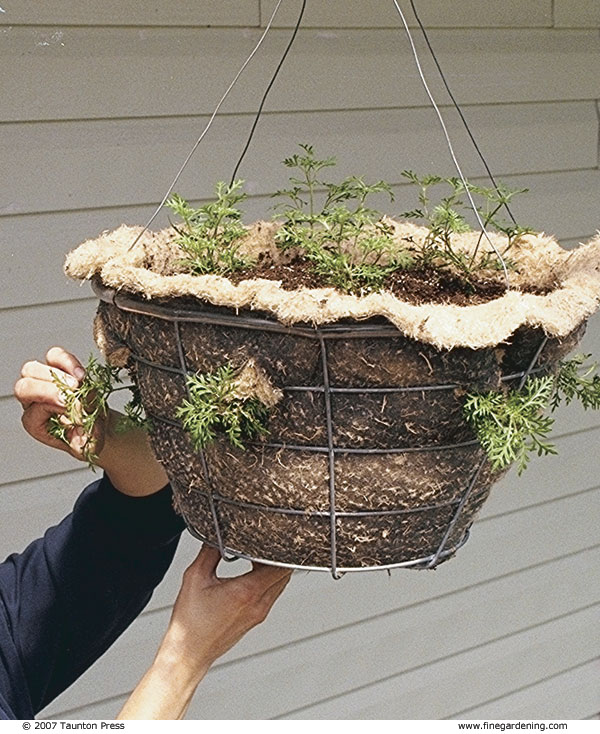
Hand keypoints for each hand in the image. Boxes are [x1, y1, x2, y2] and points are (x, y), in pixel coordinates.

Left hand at [14, 346, 96, 461]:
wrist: (98, 424)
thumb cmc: (89, 436)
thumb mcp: (89, 444)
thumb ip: (86, 437)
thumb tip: (83, 420)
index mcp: (35, 423)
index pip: (35, 411)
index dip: (56, 408)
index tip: (79, 411)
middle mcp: (33, 401)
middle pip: (24, 388)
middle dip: (49, 390)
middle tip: (73, 393)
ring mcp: (43, 383)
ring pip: (31, 369)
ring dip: (57, 374)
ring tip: (79, 383)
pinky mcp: (58, 369)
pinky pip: (54, 356)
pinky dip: (67, 361)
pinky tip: (82, 374)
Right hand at [161, 545, 291, 674]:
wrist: (188, 654)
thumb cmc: (190, 623)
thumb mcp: (195, 577)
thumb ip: (209, 551)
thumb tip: (216, 533)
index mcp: (247, 592)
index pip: (281, 565)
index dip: (281, 548)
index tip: (274, 535)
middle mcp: (259, 604)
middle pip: (285, 573)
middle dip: (278, 555)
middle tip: (264, 541)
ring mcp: (259, 613)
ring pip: (280, 584)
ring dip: (274, 568)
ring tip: (257, 554)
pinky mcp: (256, 618)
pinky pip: (271, 593)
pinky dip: (268, 579)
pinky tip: (252, 571)